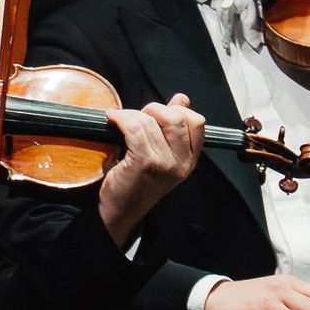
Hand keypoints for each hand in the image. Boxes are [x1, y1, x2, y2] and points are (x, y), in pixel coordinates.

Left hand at [97, 93, 206, 245]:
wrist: (121, 211)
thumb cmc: (138, 182)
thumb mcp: (164, 155)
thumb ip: (173, 128)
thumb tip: (181, 99)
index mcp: (190, 160)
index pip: (197, 123)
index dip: (178, 110)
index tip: (160, 112)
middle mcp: (181, 163)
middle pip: (175, 118)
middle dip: (153, 109)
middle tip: (137, 115)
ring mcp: (164, 164)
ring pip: (151, 121)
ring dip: (131, 114)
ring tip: (120, 119)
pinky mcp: (143, 163)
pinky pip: (134, 129)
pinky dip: (120, 118)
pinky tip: (112, 119)